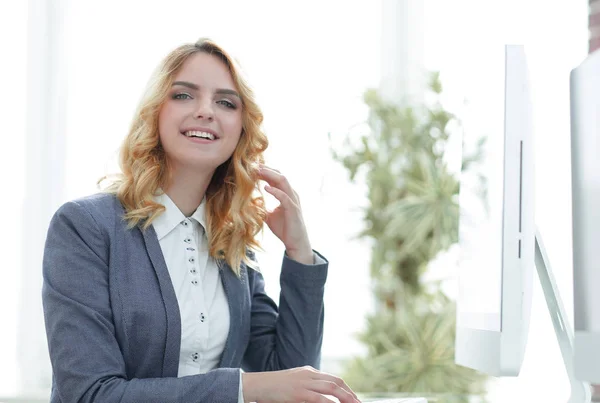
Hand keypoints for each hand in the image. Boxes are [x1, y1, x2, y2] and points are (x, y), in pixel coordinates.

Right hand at [242, 366, 360, 402]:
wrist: (256, 385)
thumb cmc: (273, 387)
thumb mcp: (293, 383)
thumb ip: (308, 387)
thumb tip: (322, 396)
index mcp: (309, 372)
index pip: (334, 379)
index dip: (347, 390)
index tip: (355, 400)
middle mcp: (309, 375)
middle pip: (337, 382)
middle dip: (350, 394)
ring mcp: (304, 383)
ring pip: (332, 389)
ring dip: (346, 398)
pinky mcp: (298, 394)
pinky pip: (320, 399)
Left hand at [258, 166, 312, 262]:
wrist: (295, 243)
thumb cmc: (284, 229)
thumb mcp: (269, 216)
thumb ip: (262, 208)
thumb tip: (250, 204)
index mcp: (286, 194)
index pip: (276, 178)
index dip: (265, 172)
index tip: (252, 168)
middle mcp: (291, 194)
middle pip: (279, 176)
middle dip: (266, 169)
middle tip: (253, 165)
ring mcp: (293, 201)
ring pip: (283, 182)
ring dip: (270, 175)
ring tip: (258, 171)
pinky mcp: (293, 210)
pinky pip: (284, 197)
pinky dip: (275, 191)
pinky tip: (265, 188)